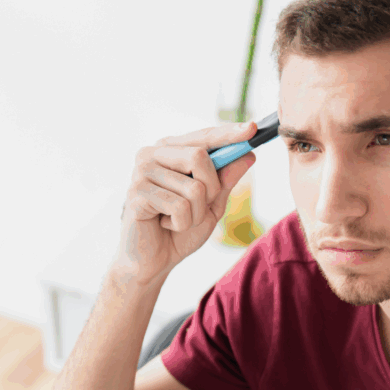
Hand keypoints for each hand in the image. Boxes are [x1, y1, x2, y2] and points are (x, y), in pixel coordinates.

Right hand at [116, 122, 257, 284]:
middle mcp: (152, 155)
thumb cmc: (179, 231)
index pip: (203, 137)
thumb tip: (248, 155)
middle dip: (211, 189)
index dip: (228, 133)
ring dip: (195, 214)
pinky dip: (181, 224)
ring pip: (194, 187)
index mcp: (170, 151)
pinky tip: (165, 225)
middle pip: (200, 156)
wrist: (153, 262)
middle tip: (198, 208)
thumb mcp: (211, 205)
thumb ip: (226, 180)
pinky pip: (179, 207)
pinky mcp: (136, 194)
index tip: (252, 128)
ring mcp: (141, 172)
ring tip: (177, 220)